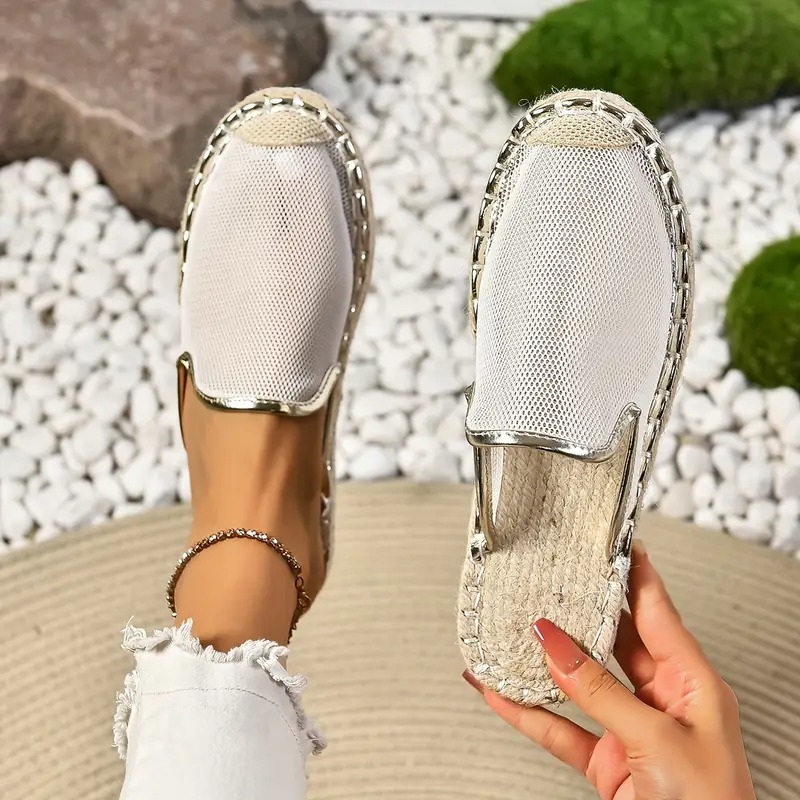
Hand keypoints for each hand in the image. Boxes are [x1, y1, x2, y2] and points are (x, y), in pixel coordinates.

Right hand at [464, 542, 756, 799]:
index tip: (613, 541)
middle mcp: (662, 701)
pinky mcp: (606, 763)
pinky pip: (558, 728)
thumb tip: (554, 645)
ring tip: (511, 632)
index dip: (634, 574)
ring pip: (579, 683)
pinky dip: (526, 712)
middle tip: (551, 579)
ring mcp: (631, 731)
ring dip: (543, 663)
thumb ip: (600, 691)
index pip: (657, 611)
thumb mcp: (656, 739)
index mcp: (693, 683)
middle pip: (613, 640)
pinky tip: (499, 693)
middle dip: (579, 611)